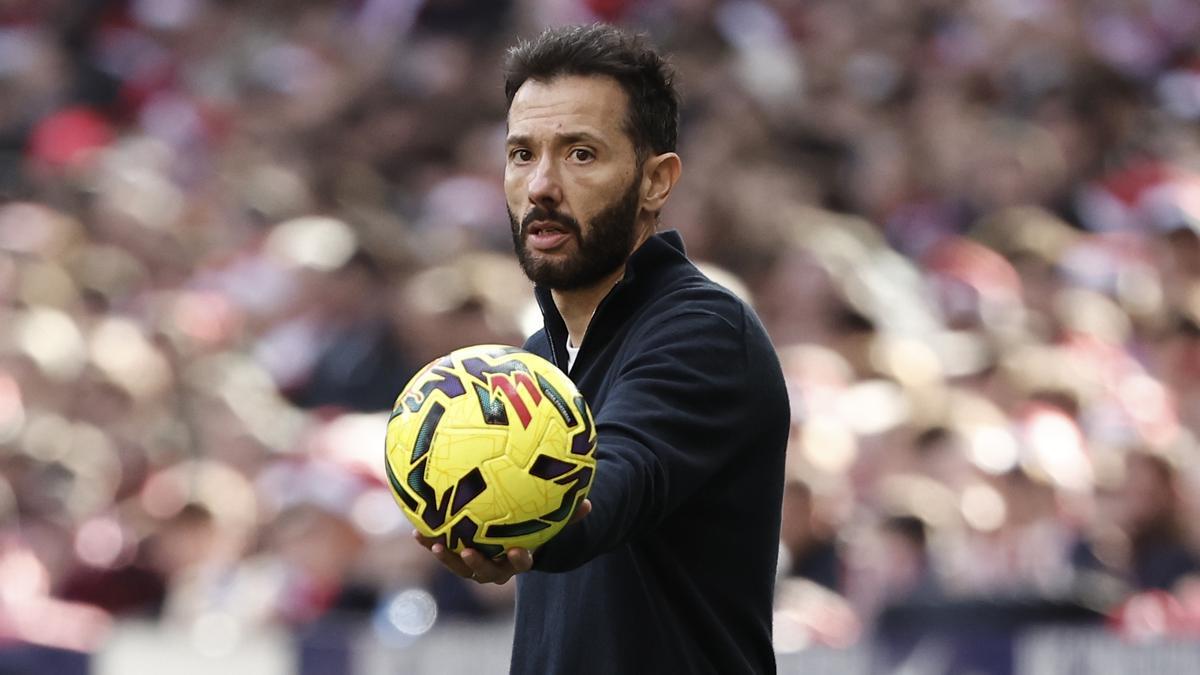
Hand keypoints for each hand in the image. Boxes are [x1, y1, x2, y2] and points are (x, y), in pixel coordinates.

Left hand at [414, 498, 590, 584]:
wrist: (514, 539)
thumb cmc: (535, 527)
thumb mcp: (552, 521)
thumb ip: (571, 515)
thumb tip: (589, 502)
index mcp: (518, 558)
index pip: (521, 563)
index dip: (518, 559)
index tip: (517, 550)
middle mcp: (496, 566)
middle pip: (485, 572)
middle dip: (476, 564)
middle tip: (467, 551)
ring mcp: (475, 563)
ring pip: (460, 567)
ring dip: (446, 557)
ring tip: (432, 544)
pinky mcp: (457, 555)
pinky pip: (444, 551)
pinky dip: (430, 542)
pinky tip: (416, 530)